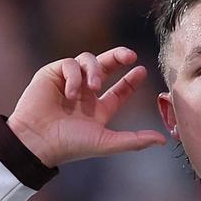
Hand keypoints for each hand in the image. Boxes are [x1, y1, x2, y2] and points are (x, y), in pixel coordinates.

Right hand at [7, 47, 168, 166]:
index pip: (120, 90)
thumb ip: (135, 140)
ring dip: (94, 71)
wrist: (38, 141)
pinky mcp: (52, 75)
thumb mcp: (106, 142)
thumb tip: (162, 141)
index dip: (131, 80)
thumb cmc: (71, 145)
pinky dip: (74, 77)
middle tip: (130, 55)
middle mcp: (85, 93)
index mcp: (98, 109)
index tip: (141, 70)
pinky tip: (71, 94)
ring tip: (92, 87)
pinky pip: (69, 64)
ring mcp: (69, 82)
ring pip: (88, 61)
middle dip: (118, 57)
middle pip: (105, 66)